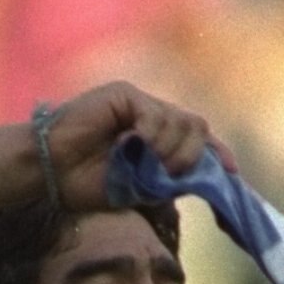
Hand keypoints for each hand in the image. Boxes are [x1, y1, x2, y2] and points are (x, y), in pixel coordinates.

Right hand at [37, 80, 232, 208]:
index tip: (232, 172)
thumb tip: (203, 177)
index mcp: (157, 138)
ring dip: (168, 152)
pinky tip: (130, 145)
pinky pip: (154, 114)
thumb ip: (169, 180)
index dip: (219, 153)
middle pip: (198, 127)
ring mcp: (138, 103)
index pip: (200, 138)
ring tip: (142, 165)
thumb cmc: (86, 184)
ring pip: (181, 122)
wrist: (51, 174)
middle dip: (190, 158)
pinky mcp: (123, 94)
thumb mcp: (139, 189)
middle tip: (167, 176)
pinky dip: (149, 135)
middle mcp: (152, 116)